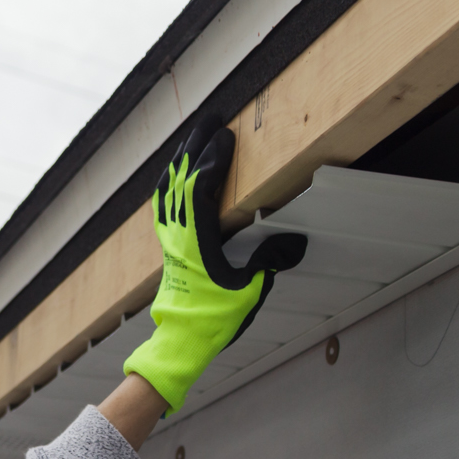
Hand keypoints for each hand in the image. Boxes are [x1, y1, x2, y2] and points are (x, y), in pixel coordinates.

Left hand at [122, 114, 306, 412]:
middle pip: (182, 179)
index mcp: (198, 242)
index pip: (201, 189)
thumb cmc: (214, 319)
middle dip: (196, 145)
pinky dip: (169, 181)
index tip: (226, 135)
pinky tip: (173, 172)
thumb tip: (295, 241)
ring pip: (169, 188)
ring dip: (181, 158)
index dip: (213, 159)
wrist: (182, 340)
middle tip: (210, 118)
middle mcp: (179, 235)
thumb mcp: (249, 292)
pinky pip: (164, 203)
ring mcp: (170, 239)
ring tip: (192, 135)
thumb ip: (269, 262)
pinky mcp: (168, 245)